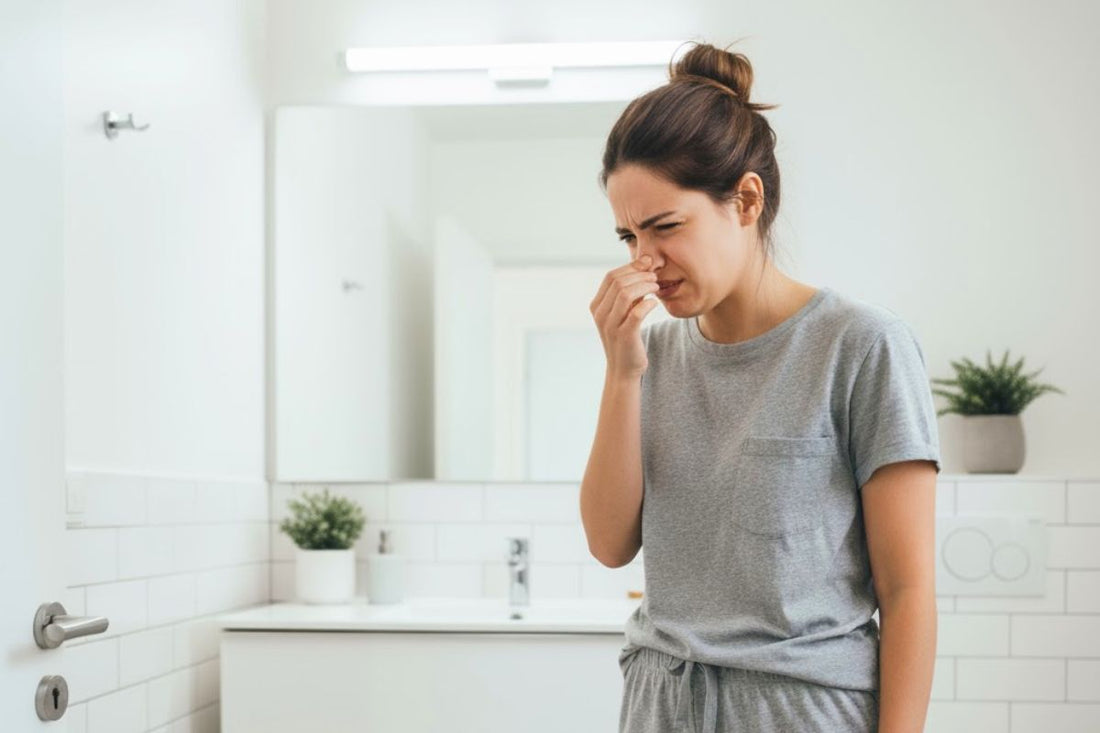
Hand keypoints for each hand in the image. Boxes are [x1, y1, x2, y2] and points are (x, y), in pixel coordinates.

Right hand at [589, 254, 660, 378]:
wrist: (623, 369)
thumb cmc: (626, 336)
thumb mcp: (623, 312)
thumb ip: (630, 291)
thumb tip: (644, 262)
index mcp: (597, 306)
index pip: (610, 276)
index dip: (630, 266)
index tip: (647, 264)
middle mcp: (600, 314)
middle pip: (618, 282)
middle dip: (639, 274)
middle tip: (654, 276)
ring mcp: (610, 325)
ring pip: (625, 294)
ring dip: (645, 286)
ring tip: (656, 286)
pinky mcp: (624, 336)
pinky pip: (636, 313)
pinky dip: (648, 304)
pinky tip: (655, 303)